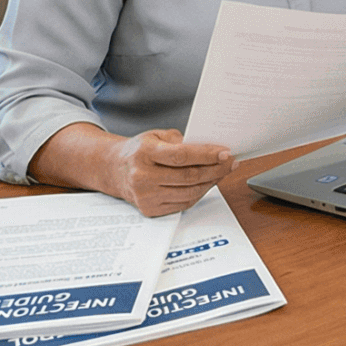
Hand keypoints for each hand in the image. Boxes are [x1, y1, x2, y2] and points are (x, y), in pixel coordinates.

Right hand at [102, 129, 233, 216]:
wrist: (115, 170)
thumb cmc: (139, 151)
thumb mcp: (157, 136)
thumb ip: (182, 141)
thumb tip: (211, 150)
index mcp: (144, 153)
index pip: (181, 156)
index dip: (207, 155)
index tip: (225, 153)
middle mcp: (142, 177)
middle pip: (188, 177)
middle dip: (215, 169)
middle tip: (231, 162)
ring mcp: (145, 196)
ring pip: (189, 192)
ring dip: (211, 182)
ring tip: (223, 172)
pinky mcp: (150, 209)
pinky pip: (184, 204)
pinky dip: (200, 193)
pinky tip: (208, 183)